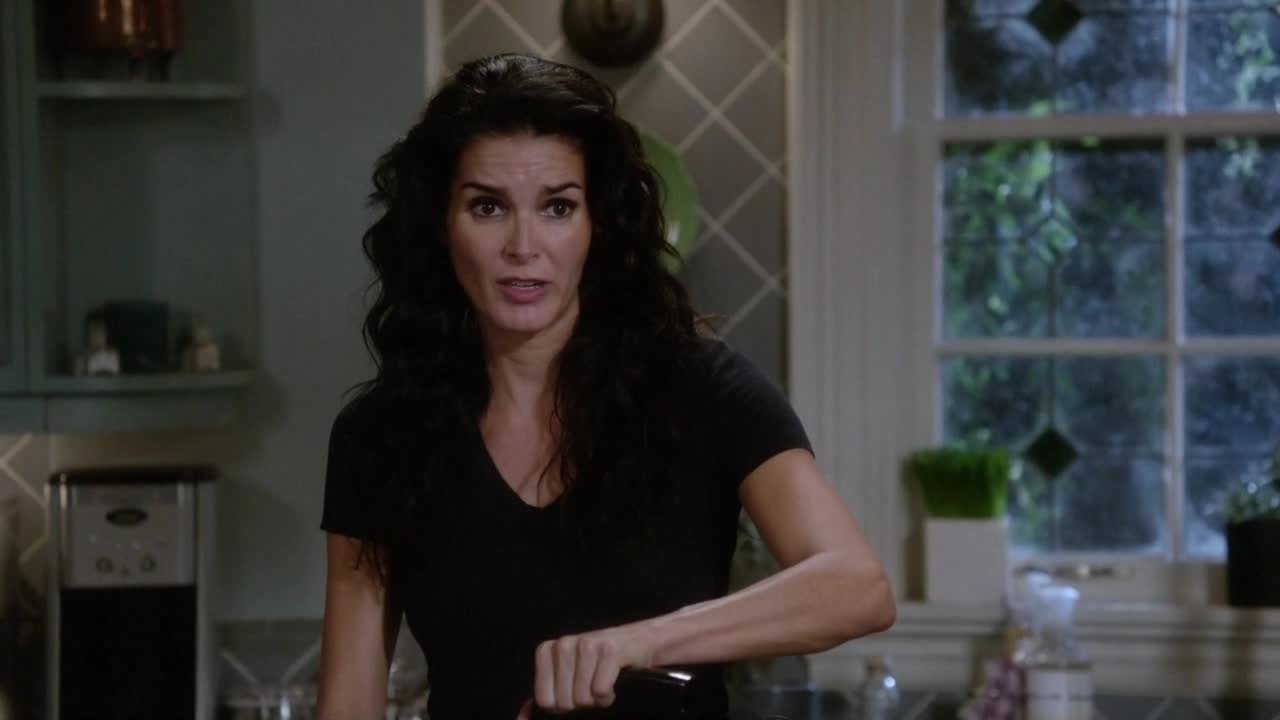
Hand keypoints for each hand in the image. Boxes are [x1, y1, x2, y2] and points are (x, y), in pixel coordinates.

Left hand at [516, 624, 654, 717]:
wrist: (641, 642)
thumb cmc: (600, 665)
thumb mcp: (567, 676)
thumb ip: (545, 694)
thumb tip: (523, 716)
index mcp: (547, 651)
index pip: (544, 701)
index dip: (563, 706)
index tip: (575, 692)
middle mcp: (563, 644)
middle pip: (564, 702)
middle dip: (582, 703)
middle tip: (593, 687)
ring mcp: (586, 644)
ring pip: (583, 698)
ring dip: (597, 699)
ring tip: (603, 683)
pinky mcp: (609, 649)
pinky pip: (601, 691)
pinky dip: (609, 696)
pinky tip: (615, 682)